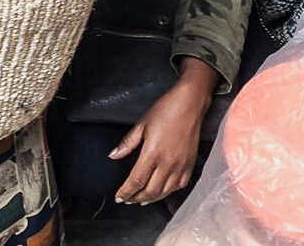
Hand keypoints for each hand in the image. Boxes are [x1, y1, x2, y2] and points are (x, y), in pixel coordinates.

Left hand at [110, 58, 218, 205]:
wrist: (189, 104)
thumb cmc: (165, 110)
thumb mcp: (142, 123)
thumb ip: (128, 143)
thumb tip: (113, 155)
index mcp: (152, 153)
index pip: (136, 180)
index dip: (126, 192)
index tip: (119, 197)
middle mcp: (167, 164)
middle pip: (150, 191)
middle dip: (136, 198)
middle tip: (128, 200)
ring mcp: (181, 166)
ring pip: (165, 192)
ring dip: (151, 198)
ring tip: (141, 200)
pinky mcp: (190, 165)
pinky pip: (179, 186)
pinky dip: (168, 192)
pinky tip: (162, 191)